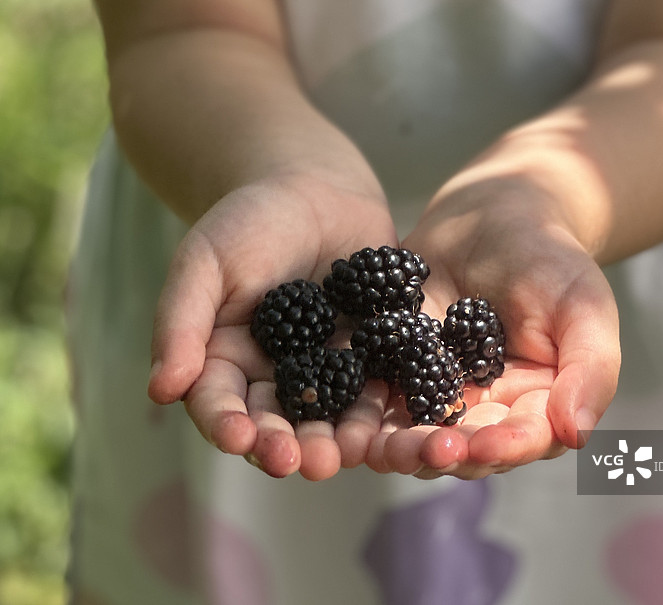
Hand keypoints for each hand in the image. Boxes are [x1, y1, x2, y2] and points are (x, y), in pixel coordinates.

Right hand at [147, 174, 395, 479]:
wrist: (317, 190)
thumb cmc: (249, 221)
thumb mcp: (205, 262)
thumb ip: (182, 322)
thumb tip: (160, 390)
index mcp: (226, 361)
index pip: (220, 404)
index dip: (227, 424)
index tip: (239, 439)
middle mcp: (275, 376)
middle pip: (278, 423)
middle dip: (289, 446)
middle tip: (305, 464)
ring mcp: (326, 370)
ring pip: (330, 416)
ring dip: (338, 440)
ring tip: (347, 454)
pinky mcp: (371, 357)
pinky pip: (378, 387)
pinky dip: (384, 409)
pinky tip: (393, 425)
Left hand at [366, 176, 620, 478]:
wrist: (491, 215)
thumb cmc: (549, 256)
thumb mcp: (583, 305)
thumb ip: (591, 368)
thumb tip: (579, 434)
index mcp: (536, 404)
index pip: (524, 439)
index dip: (506, 447)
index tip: (485, 445)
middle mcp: (484, 409)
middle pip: (465, 448)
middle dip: (447, 454)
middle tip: (431, 450)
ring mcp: (434, 392)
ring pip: (415, 434)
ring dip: (399, 448)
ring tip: (384, 448)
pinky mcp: (393, 368)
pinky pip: (375, 399)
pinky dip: (361, 417)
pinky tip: (346, 426)